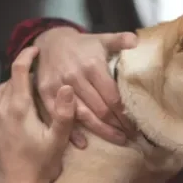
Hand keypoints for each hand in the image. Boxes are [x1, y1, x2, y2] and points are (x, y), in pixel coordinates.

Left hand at [0, 46, 75, 182]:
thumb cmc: (40, 167)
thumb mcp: (58, 140)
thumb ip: (63, 112)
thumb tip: (66, 86)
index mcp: (18, 109)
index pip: (19, 71)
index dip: (27, 56)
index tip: (35, 51)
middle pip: (8, 81)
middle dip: (22, 78)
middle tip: (36, 82)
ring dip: (7, 89)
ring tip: (21, 94)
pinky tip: (0, 104)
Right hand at [32, 26, 138, 148]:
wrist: (49, 41)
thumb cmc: (81, 45)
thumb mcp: (100, 39)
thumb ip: (120, 40)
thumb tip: (137, 41)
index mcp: (92, 65)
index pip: (112, 96)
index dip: (125, 113)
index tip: (136, 124)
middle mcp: (76, 77)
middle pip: (100, 109)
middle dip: (117, 125)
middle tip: (130, 136)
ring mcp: (60, 88)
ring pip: (83, 116)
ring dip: (102, 131)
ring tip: (117, 139)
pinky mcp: (46, 95)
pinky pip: (60, 116)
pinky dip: (72, 132)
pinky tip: (84, 144)